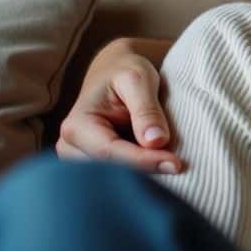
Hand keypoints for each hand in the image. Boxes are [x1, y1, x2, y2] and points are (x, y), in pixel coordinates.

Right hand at [55, 37, 183, 173]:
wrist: (115, 71)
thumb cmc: (125, 71)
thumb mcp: (138, 80)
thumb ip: (146, 109)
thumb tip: (155, 142)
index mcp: (76, 126)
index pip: (109, 153)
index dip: (143, 161)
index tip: (175, 164)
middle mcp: (71, 148)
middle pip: (110, 171)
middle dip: (145, 174)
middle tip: (179, 168)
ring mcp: (80, 160)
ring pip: (114, 179)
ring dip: (144, 177)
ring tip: (173, 169)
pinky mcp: (94, 166)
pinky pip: (119, 178)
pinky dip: (142, 176)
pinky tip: (163, 170)